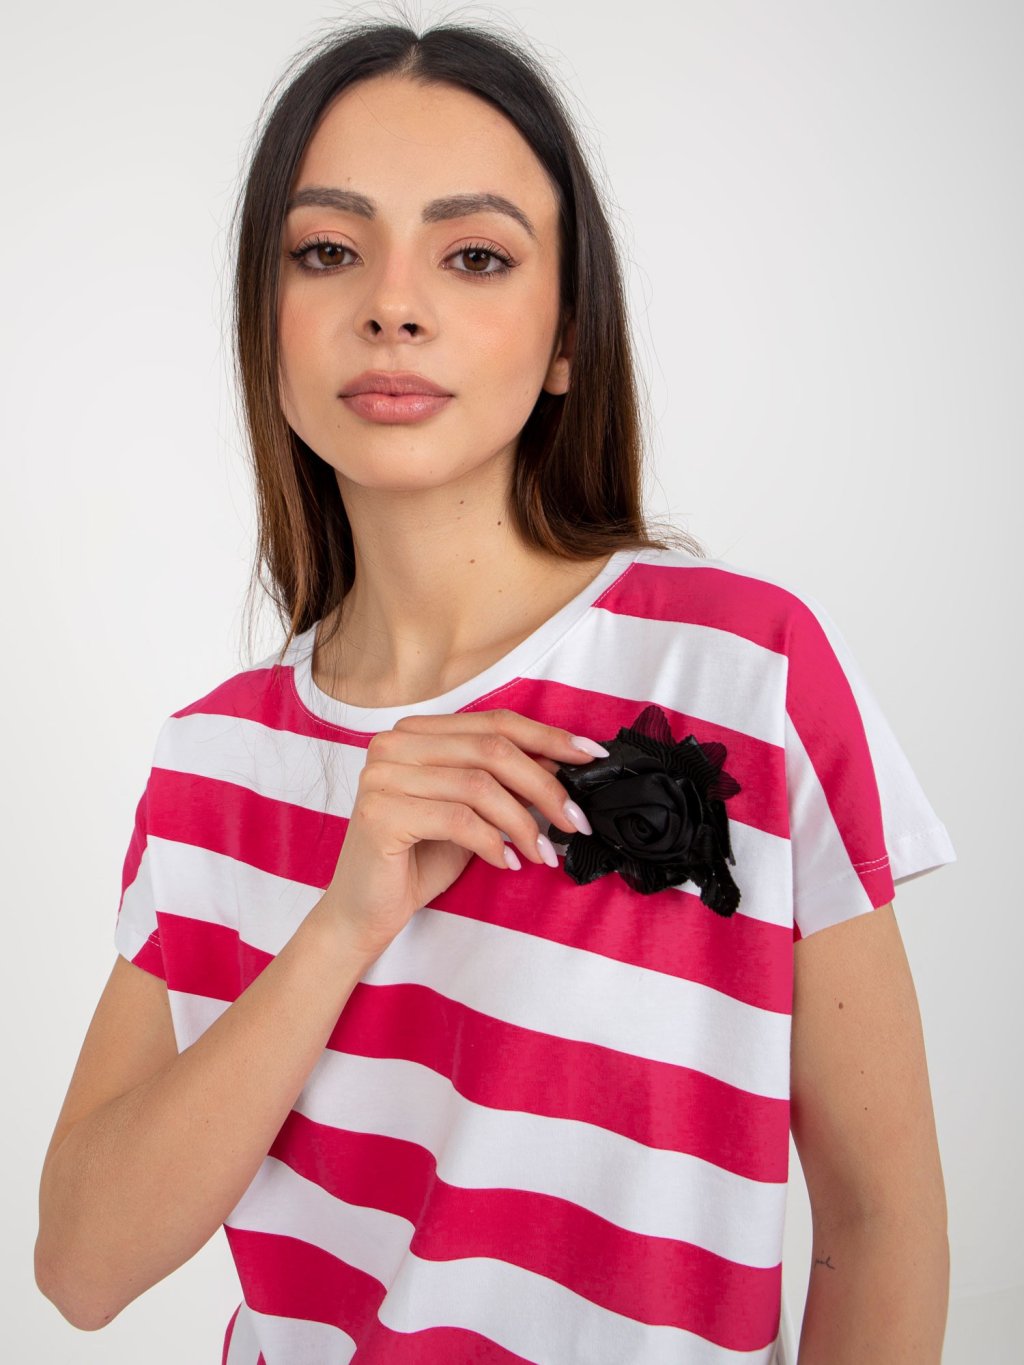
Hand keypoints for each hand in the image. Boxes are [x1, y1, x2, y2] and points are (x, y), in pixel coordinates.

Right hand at [320, 708, 600, 958]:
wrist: (364, 911)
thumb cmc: (418, 859)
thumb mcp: (472, 811)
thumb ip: (505, 781)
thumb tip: (564, 761)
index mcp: (416, 733)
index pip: (494, 722)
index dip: (548, 736)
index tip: (591, 755)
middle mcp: (393, 744)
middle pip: (492, 750)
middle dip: (546, 786)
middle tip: (576, 820)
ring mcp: (382, 776)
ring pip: (479, 785)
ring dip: (523, 823)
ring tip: (543, 853)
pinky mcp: (380, 813)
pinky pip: (458, 820)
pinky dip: (492, 844)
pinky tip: (506, 863)